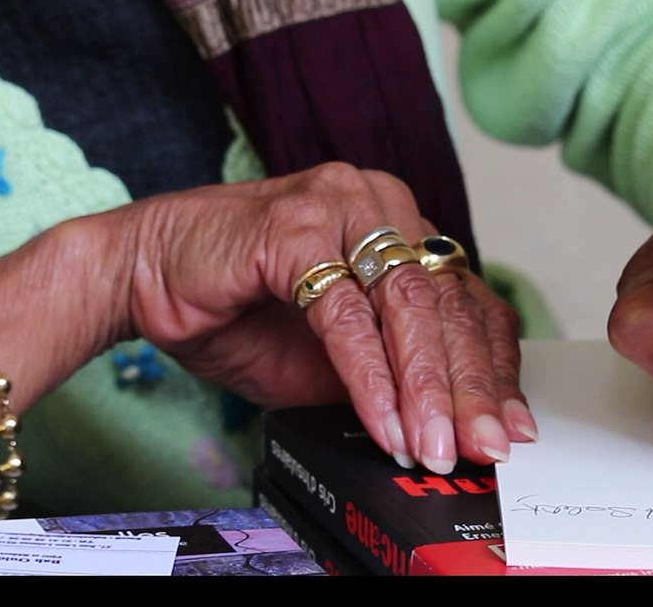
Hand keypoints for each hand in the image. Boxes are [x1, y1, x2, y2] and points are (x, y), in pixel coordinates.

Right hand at [0, 163, 534, 474]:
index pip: (468, 300)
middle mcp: (383, 205)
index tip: (510, 426)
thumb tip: (452, 423)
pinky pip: (348, 315)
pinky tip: (386, 423)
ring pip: (408, 307)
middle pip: (448, 305)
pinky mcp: (297, 228)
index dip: (494, 368)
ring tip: (437, 446)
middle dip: (470, 389)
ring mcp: (341, 208)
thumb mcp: (333, 354)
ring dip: (427, 389)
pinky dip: (370, 377)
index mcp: (401, 227)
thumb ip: (392, 370)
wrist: (142, 274)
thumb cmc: (238, 307)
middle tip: (484, 447)